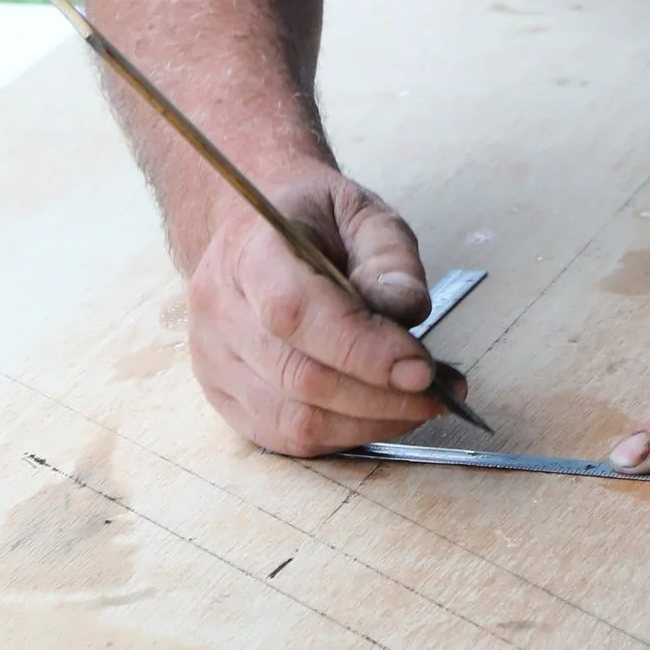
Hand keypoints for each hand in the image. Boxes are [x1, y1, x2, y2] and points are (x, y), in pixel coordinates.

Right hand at [185, 169, 471, 458]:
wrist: (253, 231)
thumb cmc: (312, 222)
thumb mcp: (362, 212)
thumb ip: (389, 256)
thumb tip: (406, 311)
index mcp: (247, 251)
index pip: (295, 313)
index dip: (363, 350)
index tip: (422, 368)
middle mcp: (217, 310)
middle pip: (298, 377)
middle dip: (380, 396)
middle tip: (436, 391)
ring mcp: (212, 360)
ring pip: (293, 420)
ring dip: (368, 423)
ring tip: (419, 406)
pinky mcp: (223, 397)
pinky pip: (285, 437)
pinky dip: (342, 436)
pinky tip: (379, 416)